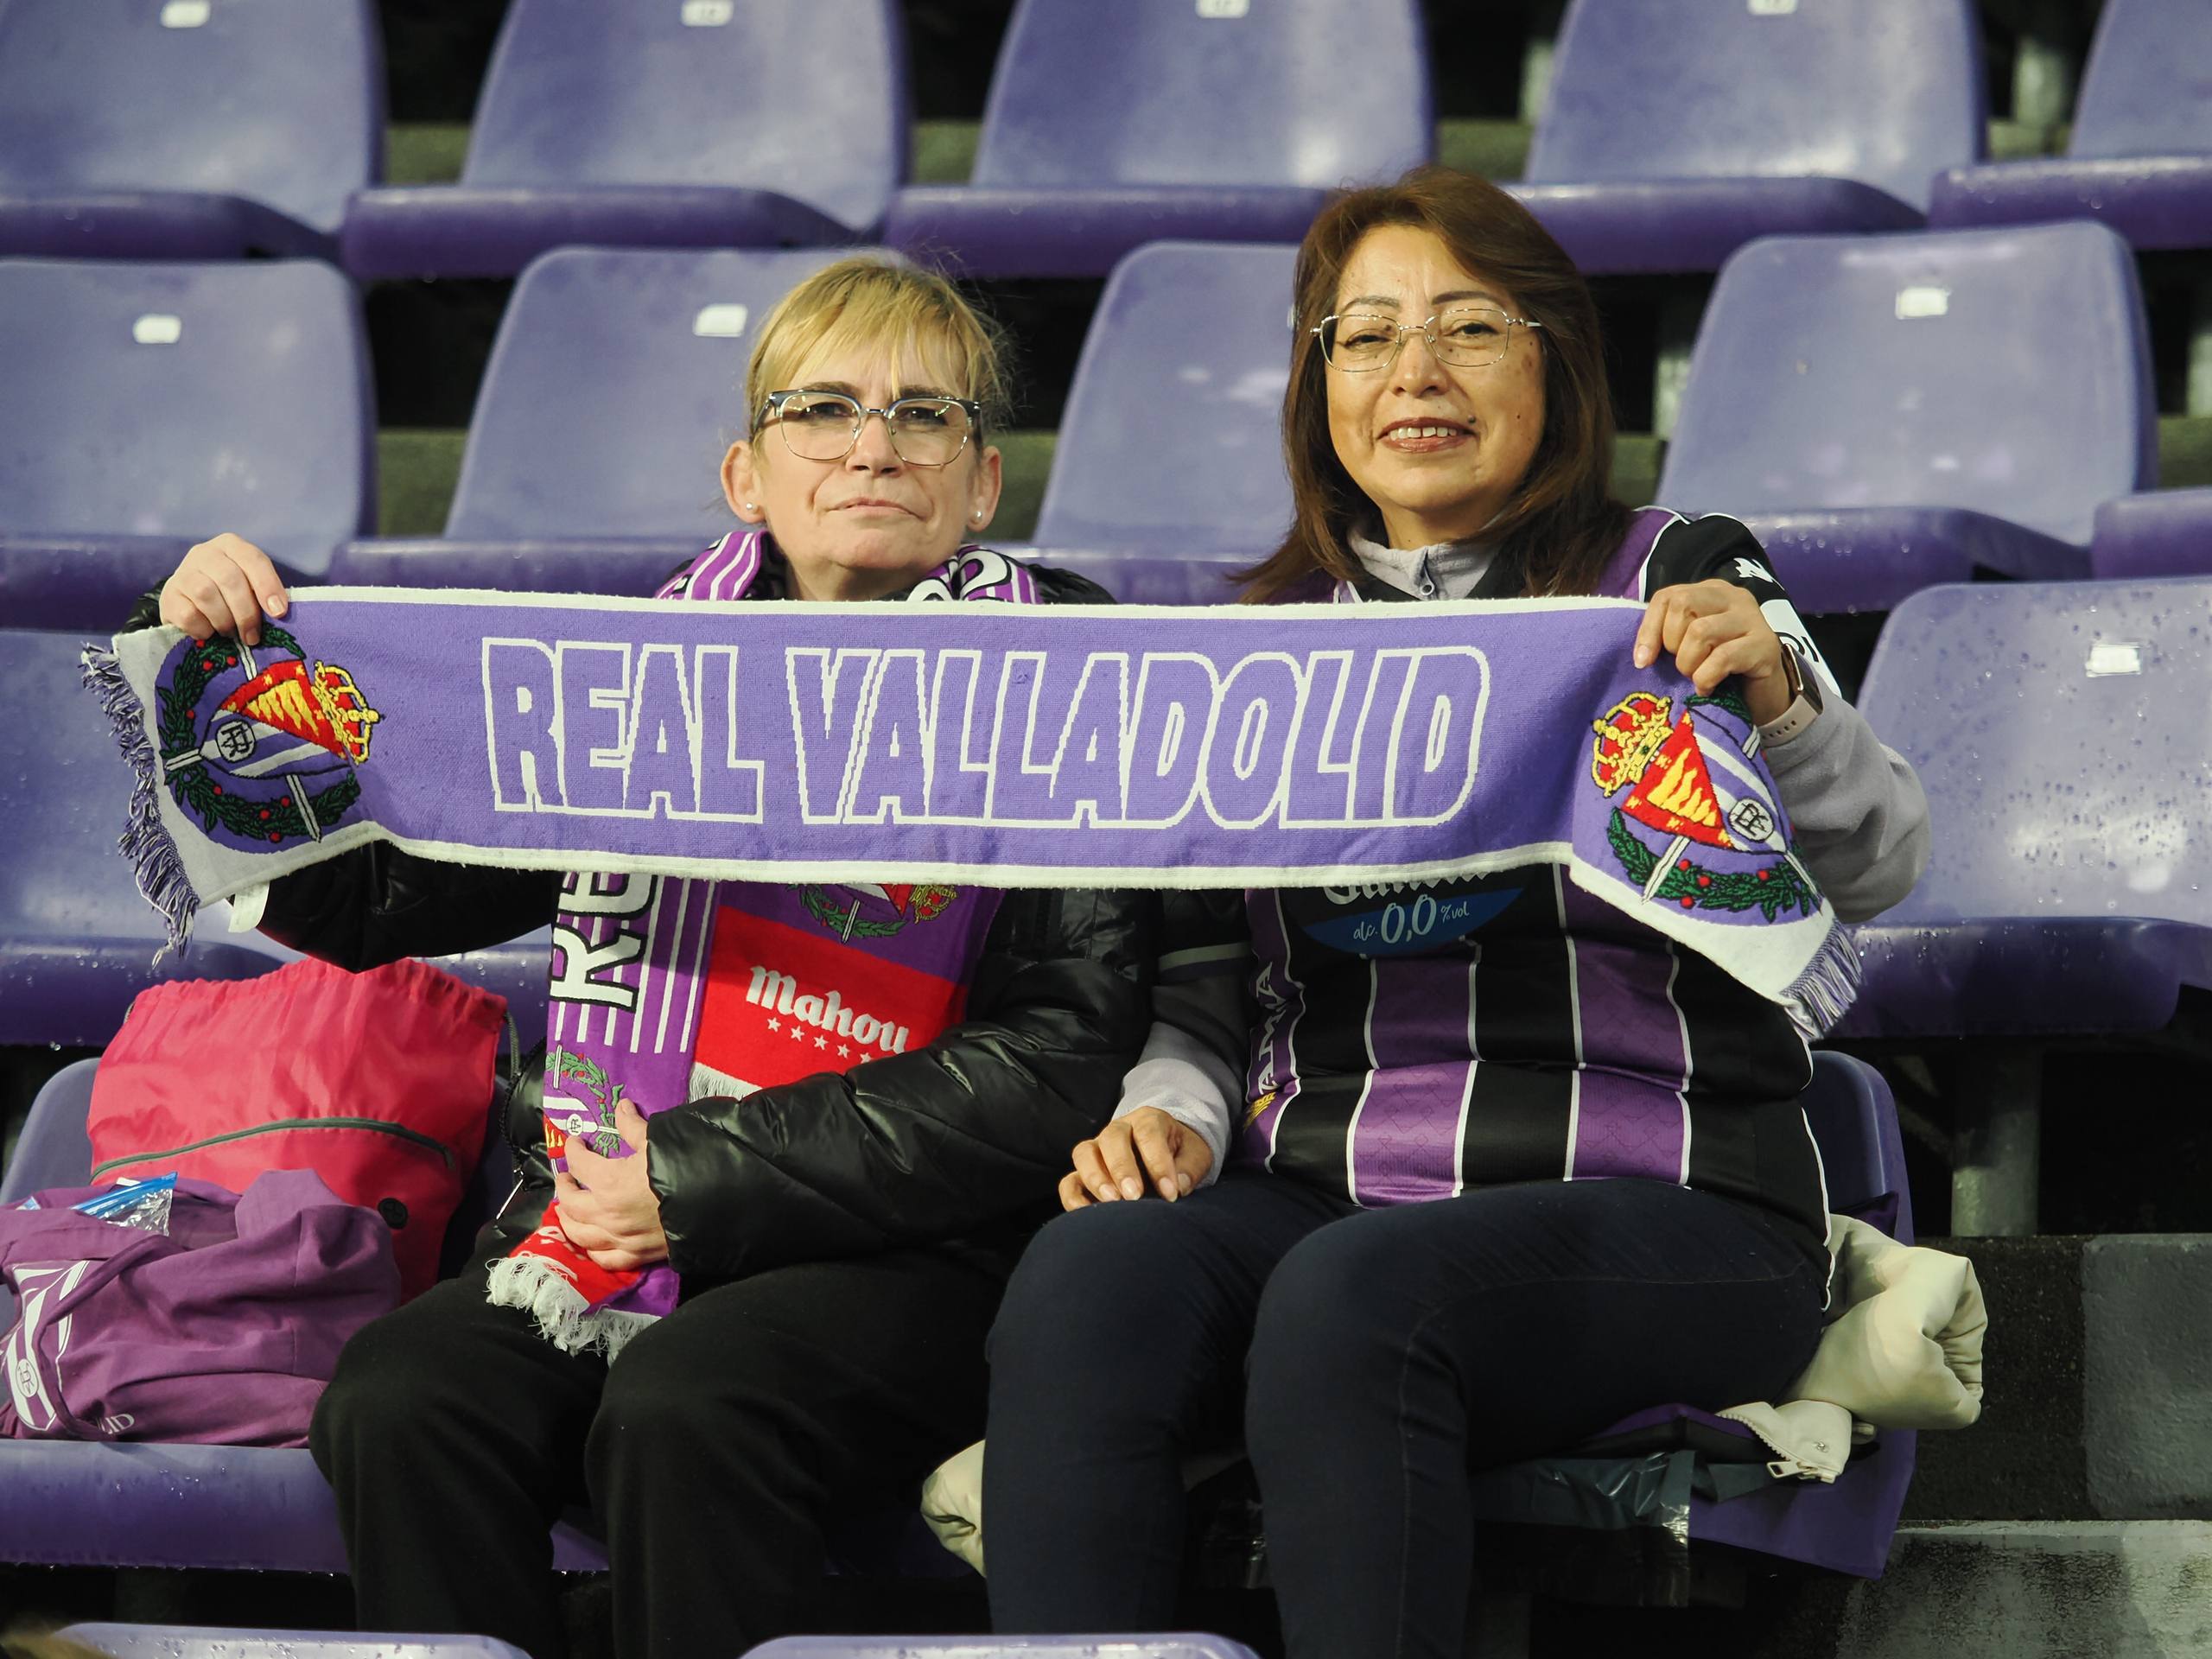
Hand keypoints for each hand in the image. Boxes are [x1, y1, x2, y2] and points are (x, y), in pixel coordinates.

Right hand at [158, 533, 288, 644]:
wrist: (187, 603)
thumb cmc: (228, 595)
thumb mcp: (249, 587)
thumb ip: (263, 594)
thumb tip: (278, 612)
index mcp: (231, 546)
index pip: (253, 559)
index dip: (268, 586)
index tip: (278, 612)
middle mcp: (205, 553)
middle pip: (230, 579)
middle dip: (246, 612)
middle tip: (252, 636)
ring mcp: (183, 572)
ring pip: (206, 594)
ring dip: (224, 621)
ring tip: (230, 634)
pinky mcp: (169, 595)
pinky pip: (189, 614)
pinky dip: (203, 628)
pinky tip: (208, 632)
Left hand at [556, 1098, 669, 1271]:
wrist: (718, 1200)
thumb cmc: (685, 1165)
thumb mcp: (657, 1140)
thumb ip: (633, 1127)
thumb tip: (622, 1107)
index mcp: (609, 1181)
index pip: (579, 1163)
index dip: (573, 1150)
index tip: (575, 1143)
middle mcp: (607, 1213)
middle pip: (571, 1203)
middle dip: (564, 1187)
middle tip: (566, 1178)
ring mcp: (620, 1238)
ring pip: (579, 1234)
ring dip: (569, 1220)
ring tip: (568, 1210)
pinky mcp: (636, 1256)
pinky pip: (605, 1259)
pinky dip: (593, 1251)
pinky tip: (591, 1243)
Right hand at [1059, 1106, 1213, 1211]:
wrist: (1167, 1152)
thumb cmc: (1181, 1154)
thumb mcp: (1196, 1155)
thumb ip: (1190, 1167)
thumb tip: (1179, 1186)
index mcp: (1148, 1120)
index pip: (1148, 1134)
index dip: (1158, 1164)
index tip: (1171, 1193)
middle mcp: (1118, 1130)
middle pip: (1112, 1139)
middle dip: (1122, 1168)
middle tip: (1135, 1196)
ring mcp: (1097, 1149)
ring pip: (1084, 1154)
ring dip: (1095, 1178)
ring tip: (1111, 1203)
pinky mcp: (1084, 1172)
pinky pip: (1069, 1181)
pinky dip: (1073, 1197)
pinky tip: (1087, 1214)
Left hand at [1633, 579, 1790, 723]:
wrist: (1764, 695)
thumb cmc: (1720, 670)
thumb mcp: (1689, 648)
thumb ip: (1668, 638)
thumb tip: (1641, 657)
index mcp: (1711, 592)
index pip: (1668, 597)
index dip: (1648, 630)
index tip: (1643, 661)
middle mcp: (1733, 597)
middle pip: (1683, 604)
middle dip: (1672, 644)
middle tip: (1684, 666)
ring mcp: (1752, 618)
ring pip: (1700, 631)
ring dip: (1688, 664)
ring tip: (1696, 678)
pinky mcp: (1765, 645)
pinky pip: (1722, 658)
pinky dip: (1706, 678)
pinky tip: (1708, 688)